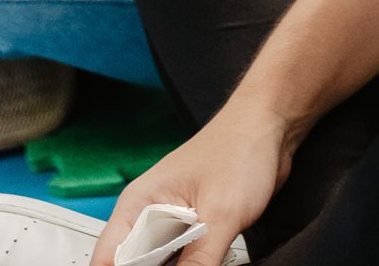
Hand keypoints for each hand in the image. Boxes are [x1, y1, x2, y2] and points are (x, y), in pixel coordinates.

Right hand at [91, 99, 292, 265]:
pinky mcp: (194, 229)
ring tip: (202, 258)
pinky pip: (182, 261)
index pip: (108, 259)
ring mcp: (173, 223)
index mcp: (139, 204)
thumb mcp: (220, 214)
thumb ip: (199, 261)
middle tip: (188, 264)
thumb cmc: (241, 147)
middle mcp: (150, 215)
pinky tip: (208, 262)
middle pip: (133, 265)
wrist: (270, 126)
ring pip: (159, 265)